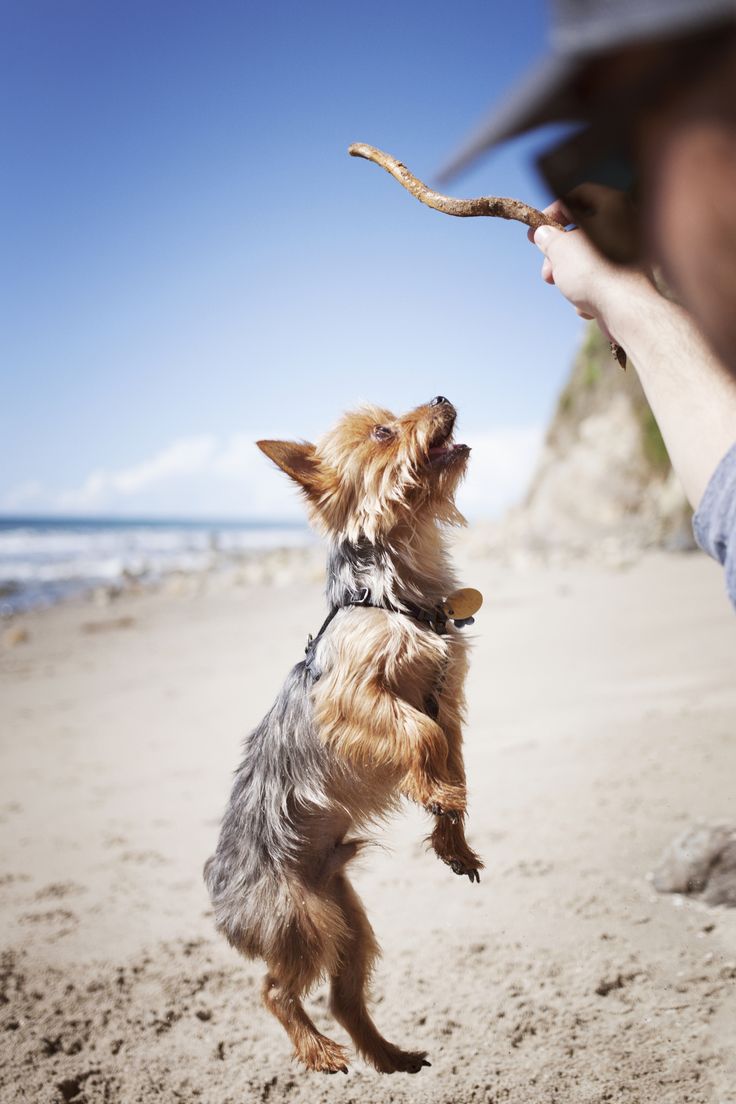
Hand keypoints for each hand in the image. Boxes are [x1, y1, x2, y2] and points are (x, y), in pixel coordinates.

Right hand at [529, 186, 648, 339]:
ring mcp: (631, 252)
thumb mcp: (559, 248)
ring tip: (557, 284)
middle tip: (545, 264)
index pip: (579, 194)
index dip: (554, 209)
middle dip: (559, 249)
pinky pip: (603, 276)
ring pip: (590, 255)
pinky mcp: (630, 277)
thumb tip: (543, 234)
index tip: (539, 227)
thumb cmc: (594, 271)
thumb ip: (548, 237)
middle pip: (583, 229)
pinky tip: (584, 302)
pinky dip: (589, 288)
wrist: (625, 309)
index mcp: (614, 205)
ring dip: (569, 271)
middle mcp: (627, 224)